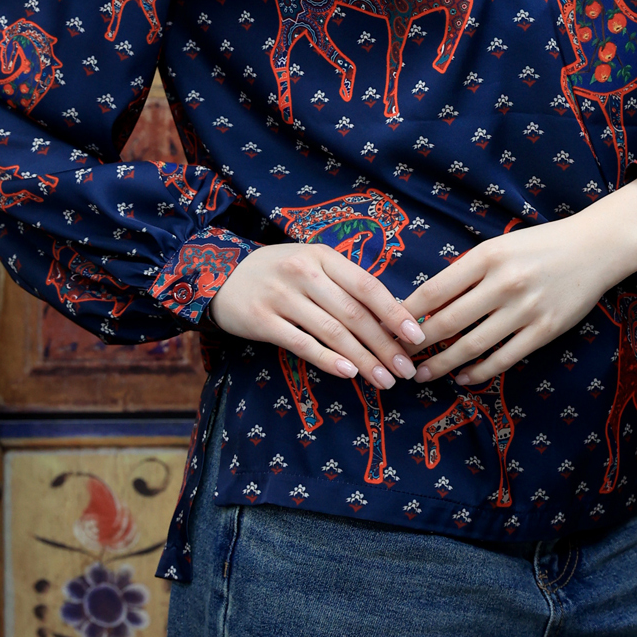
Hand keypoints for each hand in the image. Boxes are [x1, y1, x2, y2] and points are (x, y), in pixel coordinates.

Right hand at [208, 243, 425, 390]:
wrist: (220, 275)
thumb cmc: (278, 273)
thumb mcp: (311, 265)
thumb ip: (344, 285)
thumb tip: (391, 317)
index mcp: (322, 256)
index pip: (367, 286)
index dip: (395, 313)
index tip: (416, 337)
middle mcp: (304, 272)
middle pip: (353, 313)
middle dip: (384, 345)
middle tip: (405, 370)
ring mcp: (281, 296)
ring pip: (332, 332)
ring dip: (363, 359)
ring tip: (384, 380)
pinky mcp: (262, 320)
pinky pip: (301, 343)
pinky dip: (327, 359)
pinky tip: (348, 373)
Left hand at [403, 174, 636, 388]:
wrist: (595, 247)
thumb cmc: (540, 245)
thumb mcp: (498, 246)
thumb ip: (466, 272)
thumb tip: (426, 304)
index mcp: (486, 256)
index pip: (434, 291)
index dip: (406, 314)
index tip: (389, 329)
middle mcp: (503, 283)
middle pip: (447, 323)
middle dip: (417, 346)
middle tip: (398, 358)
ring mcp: (525, 309)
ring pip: (472, 346)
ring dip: (442, 365)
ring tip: (423, 375)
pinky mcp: (544, 330)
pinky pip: (503, 359)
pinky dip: (478, 372)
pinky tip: (462, 377)